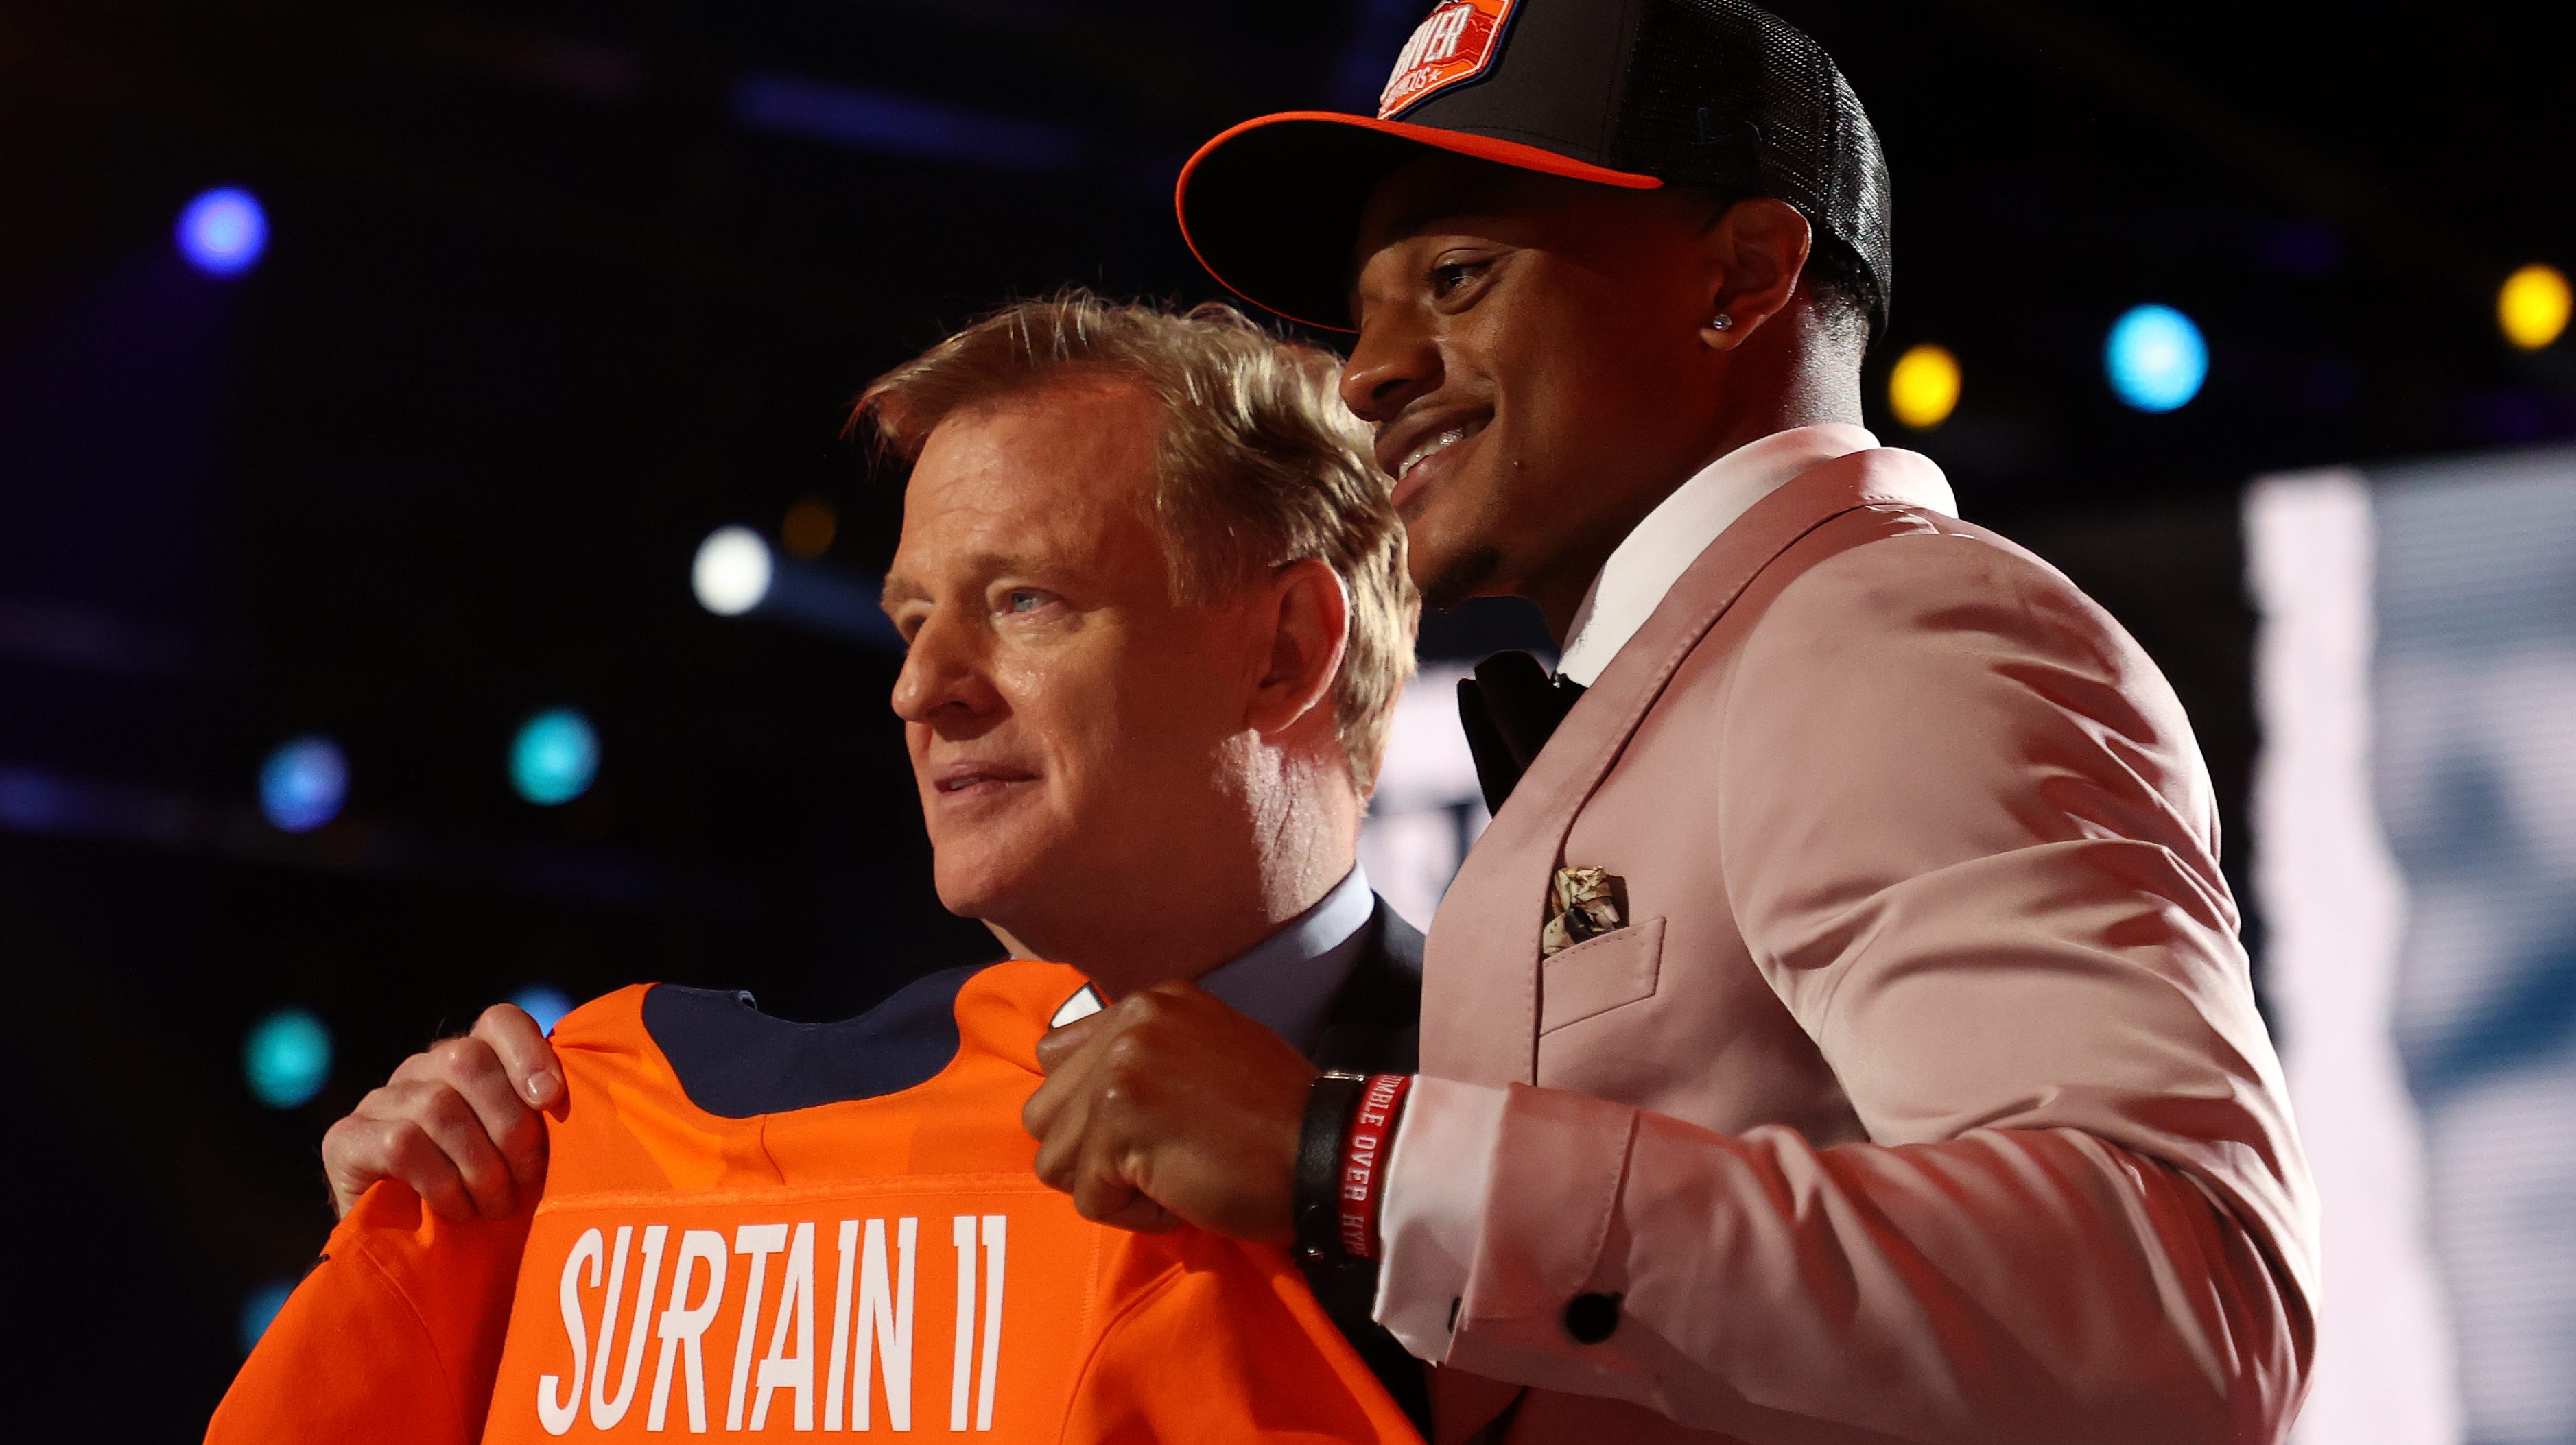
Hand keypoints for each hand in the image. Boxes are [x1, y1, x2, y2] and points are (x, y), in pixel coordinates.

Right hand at [320, 1004, 563, 1220]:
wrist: (429, 1267)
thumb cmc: (495, 1205)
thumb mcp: (533, 1160)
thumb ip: (549, 1121)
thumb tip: (577, 1095)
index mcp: (473, 1062)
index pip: (499, 1022)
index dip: (529, 1052)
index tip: (553, 1099)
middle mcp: (423, 1069)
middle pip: (469, 1059)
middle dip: (510, 1125)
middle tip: (528, 1178)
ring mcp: (381, 1100)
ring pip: (438, 1105)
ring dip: (479, 1165)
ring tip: (496, 1204)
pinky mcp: (346, 1139)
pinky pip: (402, 1143)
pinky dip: (441, 1181)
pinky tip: (457, 1210)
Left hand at [1022, 982, 1313, 1242]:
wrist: (1331, 1153)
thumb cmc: (1278, 1120)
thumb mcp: (1205, 1055)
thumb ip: (1142, 1059)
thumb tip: (1080, 1098)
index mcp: (1147, 1004)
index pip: (1056, 1062)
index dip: (1091, 1114)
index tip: (1153, 1128)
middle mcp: (1128, 1023)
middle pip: (1044, 1114)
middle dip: (1092, 1155)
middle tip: (1164, 1157)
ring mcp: (1120, 1069)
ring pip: (1055, 1160)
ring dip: (1111, 1187)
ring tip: (1176, 1174)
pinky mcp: (1120, 1123)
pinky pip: (1089, 1200)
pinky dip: (1135, 1216)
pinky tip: (1186, 1194)